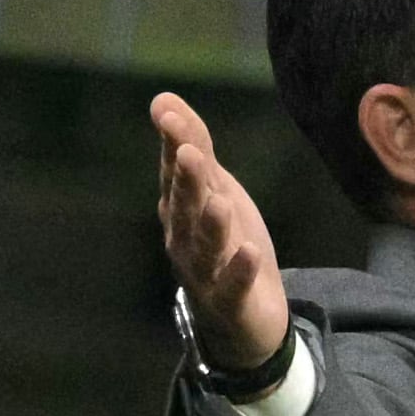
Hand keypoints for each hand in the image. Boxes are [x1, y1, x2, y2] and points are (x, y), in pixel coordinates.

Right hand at [153, 92, 288, 372]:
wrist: (242, 316)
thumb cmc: (226, 243)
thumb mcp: (218, 191)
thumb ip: (195, 147)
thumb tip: (164, 99)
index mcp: (181, 209)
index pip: (176, 173)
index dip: (175, 145)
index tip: (170, 115)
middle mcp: (185, 239)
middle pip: (186, 207)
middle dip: (187, 181)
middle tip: (190, 153)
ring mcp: (205, 273)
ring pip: (205, 247)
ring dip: (210, 225)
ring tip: (219, 202)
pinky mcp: (230, 302)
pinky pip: (233, 286)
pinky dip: (240, 270)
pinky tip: (251, 251)